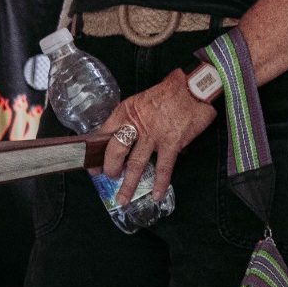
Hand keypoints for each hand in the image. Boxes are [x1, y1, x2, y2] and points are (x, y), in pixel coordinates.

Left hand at [99, 67, 214, 204]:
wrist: (194, 87)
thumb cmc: (167, 94)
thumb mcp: (140, 102)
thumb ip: (129, 120)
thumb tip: (121, 140)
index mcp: (125, 112)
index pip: (103, 134)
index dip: (96, 153)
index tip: (93, 166)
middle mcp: (136, 124)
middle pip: (115, 151)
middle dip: (110, 168)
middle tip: (110, 178)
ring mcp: (153, 135)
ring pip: (136, 164)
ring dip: (128, 184)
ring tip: (122, 199)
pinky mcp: (172, 142)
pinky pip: (164, 167)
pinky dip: (160, 183)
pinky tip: (157, 195)